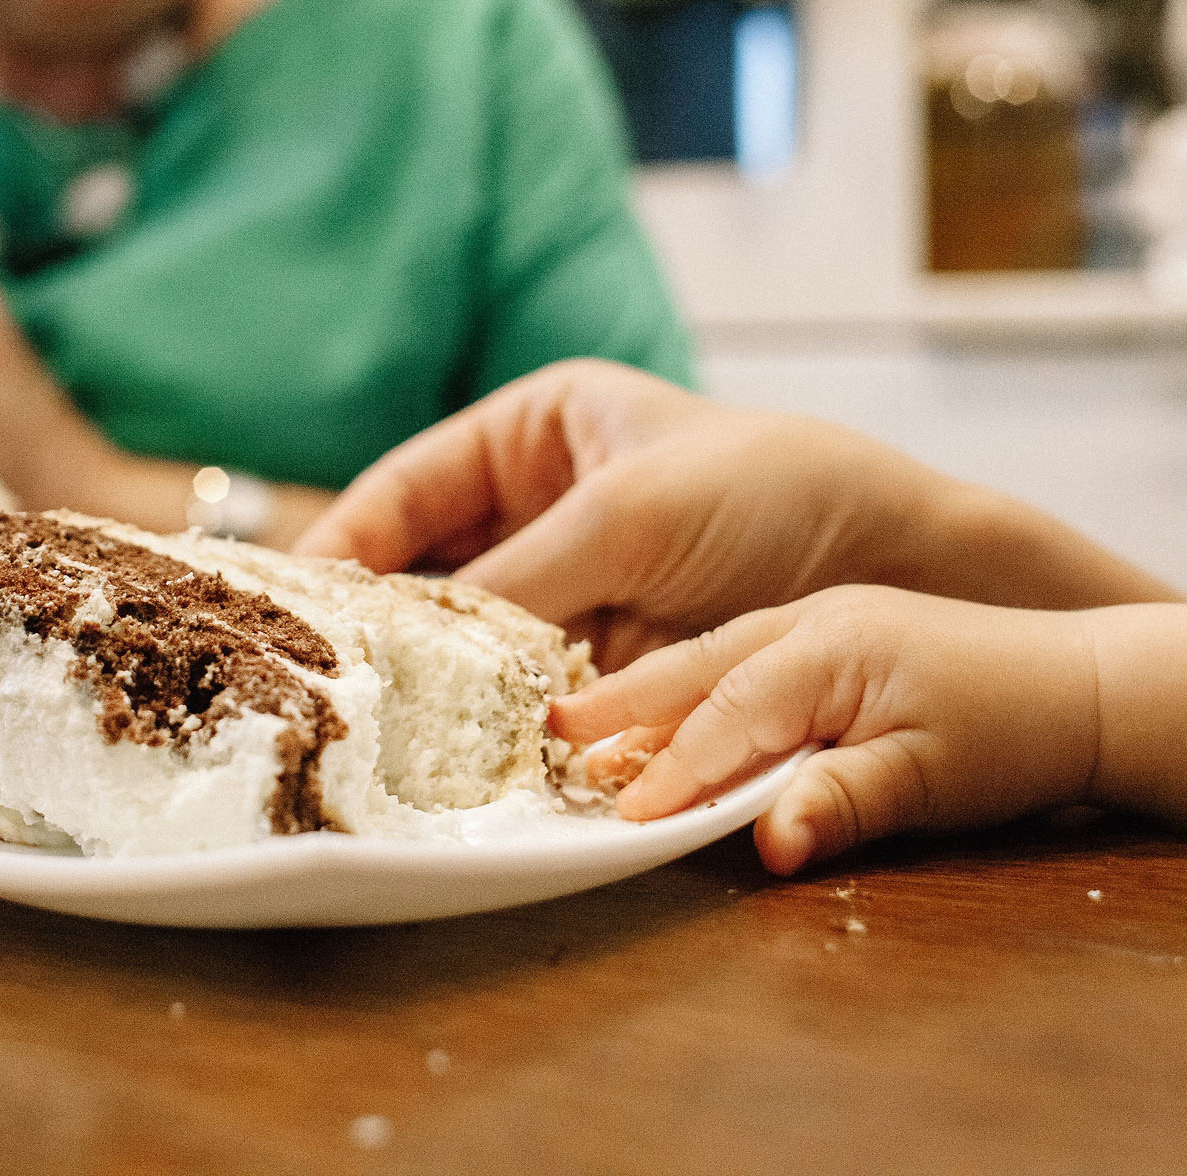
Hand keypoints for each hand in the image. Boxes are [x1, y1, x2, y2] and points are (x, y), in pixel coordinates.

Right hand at [298, 359, 1175, 668]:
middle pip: (427, 567)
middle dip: (374, 622)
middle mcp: (546, 507)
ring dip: (427, 682)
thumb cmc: (776, 495)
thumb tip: (411, 644)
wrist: (901, 568)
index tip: (286, 604)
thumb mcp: (632, 517)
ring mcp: (577, 589)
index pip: (410, 485)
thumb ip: (517, 578)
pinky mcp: (611, 661)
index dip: (345, 541)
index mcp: (541, 429)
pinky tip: (453, 756)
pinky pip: (529, 692)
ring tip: (359, 730)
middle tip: (304, 683)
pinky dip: (491, 723)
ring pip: (471, 639)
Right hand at [551, 587, 1100, 875]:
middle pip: (696, 668)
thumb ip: (844, 799)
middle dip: (621, 706)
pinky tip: (662, 703)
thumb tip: (772, 845)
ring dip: (645, 690)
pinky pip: (739, 654)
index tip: (613, 811)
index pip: (727, 716)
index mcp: (832, 649)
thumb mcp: (933, 777)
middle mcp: (813, 624)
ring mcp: (821, 621)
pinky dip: (691, 682)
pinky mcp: (834, 632)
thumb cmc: (1017, 730)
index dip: (667, 768)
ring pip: (711, 655)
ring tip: (577, 722)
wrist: (1087, 683)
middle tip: (548, 737)